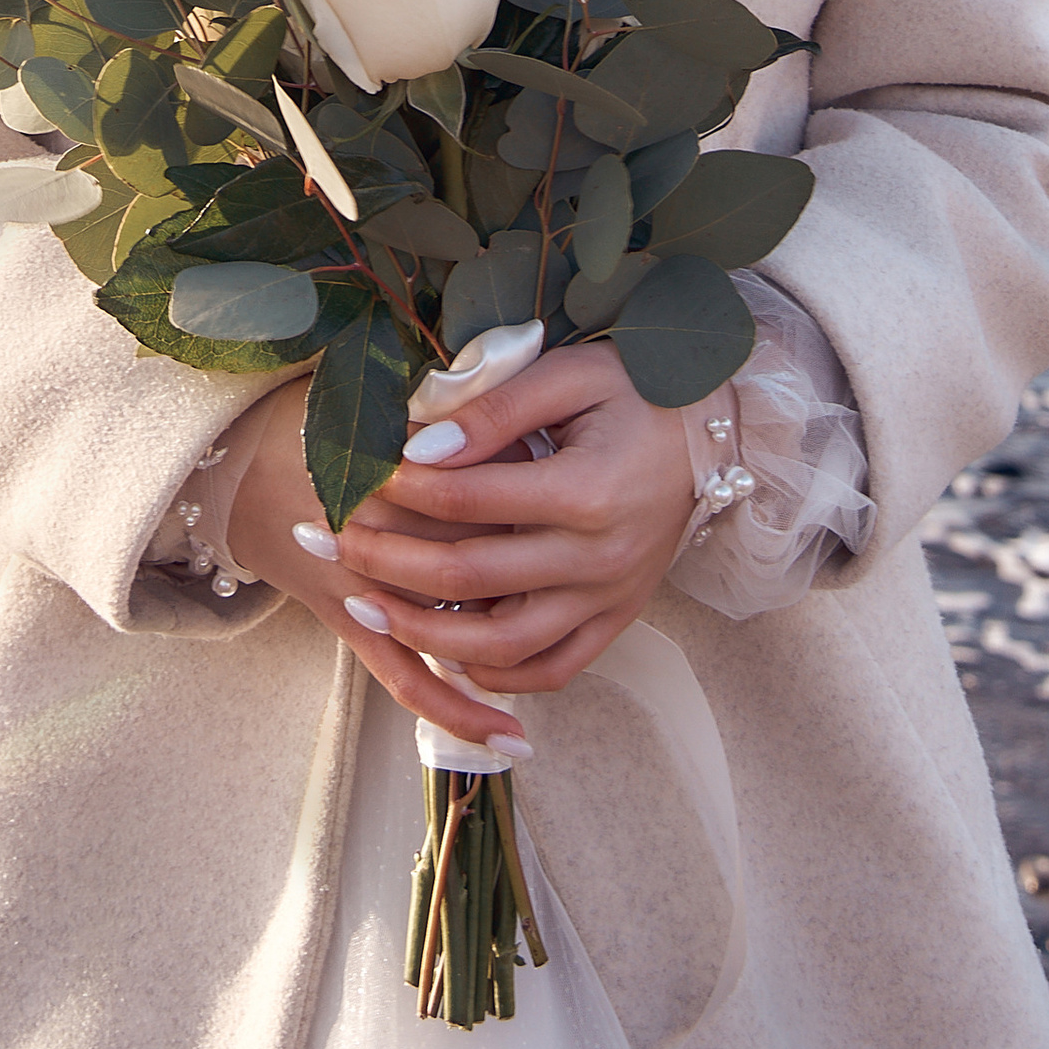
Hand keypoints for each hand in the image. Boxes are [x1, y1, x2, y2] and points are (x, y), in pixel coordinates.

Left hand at [226, 349, 695, 748]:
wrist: (718, 437)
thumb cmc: (639, 393)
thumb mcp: (571, 375)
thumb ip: (497, 406)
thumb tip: (423, 444)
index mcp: (587, 490)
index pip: (471, 501)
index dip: (404, 489)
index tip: (358, 474)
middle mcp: (599, 558)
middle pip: (473, 577)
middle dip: (389, 560)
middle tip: (330, 538)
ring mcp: (610, 600)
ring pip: (502, 643)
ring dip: (423, 632)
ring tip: (363, 608)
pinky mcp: (616, 622)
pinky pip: (550, 669)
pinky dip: (492, 673)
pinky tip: (442, 650)